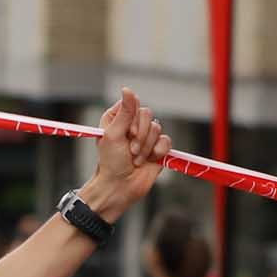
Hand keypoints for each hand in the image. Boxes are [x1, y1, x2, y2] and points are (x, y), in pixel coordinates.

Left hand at [77, 88, 171, 221]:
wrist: (120, 187)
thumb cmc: (111, 163)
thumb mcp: (113, 134)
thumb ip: (124, 112)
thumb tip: (127, 89)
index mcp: (117, 118)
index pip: (133, 104)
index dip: (133, 119)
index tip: (127, 133)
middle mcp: (132, 125)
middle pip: (147, 114)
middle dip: (140, 135)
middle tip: (130, 150)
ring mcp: (145, 136)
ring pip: (156, 128)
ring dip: (146, 147)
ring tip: (136, 159)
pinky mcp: (157, 148)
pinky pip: (166, 140)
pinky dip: (158, 151)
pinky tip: (150, 160)